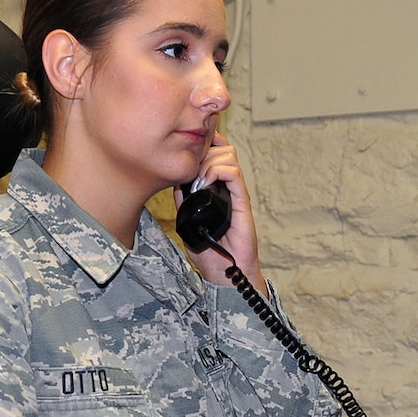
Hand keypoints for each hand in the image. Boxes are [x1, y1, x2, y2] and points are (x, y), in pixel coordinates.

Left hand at [174, 132, 267, 292]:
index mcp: (219, 188)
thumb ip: (183, 200)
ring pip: (229, 156)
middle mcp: (230, 187)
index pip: (217, 153)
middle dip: (204, 151)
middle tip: (190, 168)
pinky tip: (205, 182)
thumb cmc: (210, 252)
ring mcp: (237, 193)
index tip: (189, 149)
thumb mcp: (187, 220)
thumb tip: (174, 181)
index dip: (205, 144)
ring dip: (208, 161)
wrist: (225, 272)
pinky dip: (217, 171)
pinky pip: (234, 174)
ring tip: (197, 179)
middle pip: (223, 148)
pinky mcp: (242, 202)